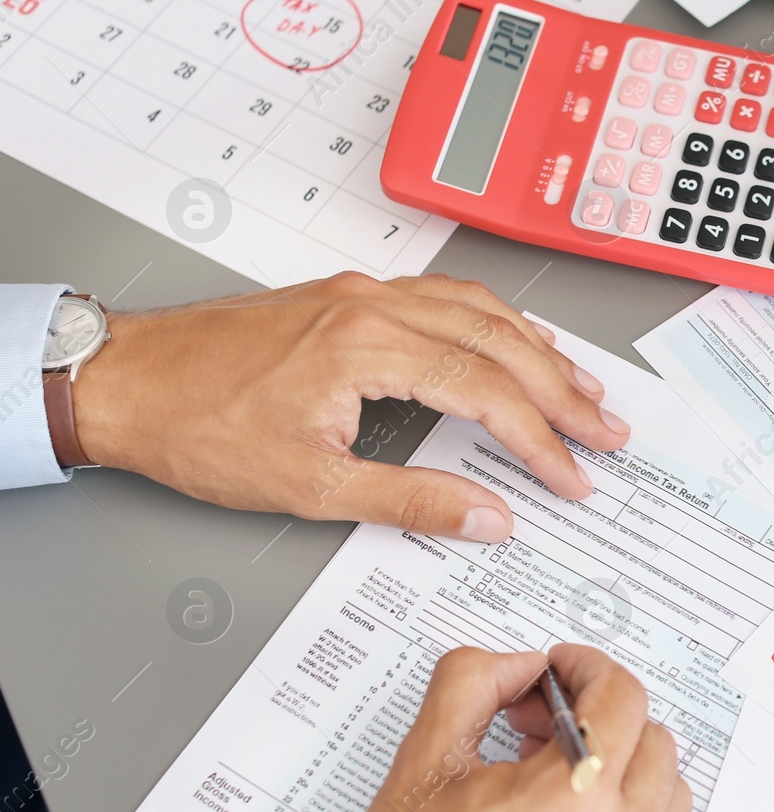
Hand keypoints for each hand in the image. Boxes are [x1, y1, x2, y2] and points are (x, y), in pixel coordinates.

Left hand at [72, 272, 628, 541]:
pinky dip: (497, 323)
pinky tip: (515, 340)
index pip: (488, 392)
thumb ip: (411, 500)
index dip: (543, 441)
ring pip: (481, 310)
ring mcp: (365, 294)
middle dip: (564, 391)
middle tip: (609, 430)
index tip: (575, 477)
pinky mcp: (352, 297)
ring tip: (583, 387)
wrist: (126, 380)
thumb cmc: (197, 427)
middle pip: (501, 342)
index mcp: (369, 347)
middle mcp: (376, 306)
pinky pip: (449, 297)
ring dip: (540, 351)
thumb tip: (487, 517)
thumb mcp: (308, 485)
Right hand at [304, 645, 690, 811]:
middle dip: (603, 713)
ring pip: (663, 798)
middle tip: (543, 716)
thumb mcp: (420, 768)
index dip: (585, 667)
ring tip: (556, 768)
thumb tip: (514, 666)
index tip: (558, 670)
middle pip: (653, 742)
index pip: (621, 697)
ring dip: (624, 765)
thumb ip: (470, 687)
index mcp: (572, 798)